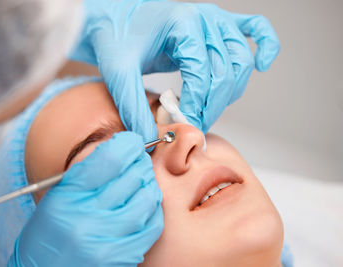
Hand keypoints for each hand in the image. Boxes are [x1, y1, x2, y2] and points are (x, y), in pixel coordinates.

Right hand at [8, 132, 162, 265]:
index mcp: (68, 196)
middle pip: (134, 175)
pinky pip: (153, 224)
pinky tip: (142, 205)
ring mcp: (108, 240)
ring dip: (149, 184)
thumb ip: (89, 168)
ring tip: (140, 183)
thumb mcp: (59, 193)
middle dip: (141, 161)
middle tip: (138, 160)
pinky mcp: (123, 256)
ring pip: (148, 198)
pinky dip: (152, 209)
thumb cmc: (50, 230)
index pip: (111, 158)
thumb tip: (123, 145)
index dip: (129, 144)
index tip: (132, 142)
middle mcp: (88, 218)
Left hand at [70, 0, 279, 134]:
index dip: (197, 104)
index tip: (186, 123)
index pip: (202, 72)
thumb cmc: (116, 38)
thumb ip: (134, 107)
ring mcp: (215, 19)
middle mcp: (204, 19)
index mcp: (181, 24)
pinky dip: (266, 45)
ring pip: (242, 61)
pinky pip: (256, 28)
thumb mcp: (118, 74)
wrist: (116, 18)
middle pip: (227, 70)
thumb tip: (152, 139)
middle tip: (196, 123)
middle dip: (213, 104)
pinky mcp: (219, 23)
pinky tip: (263, 64)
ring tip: (208, 106)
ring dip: (230, 90)